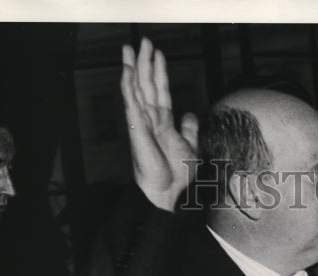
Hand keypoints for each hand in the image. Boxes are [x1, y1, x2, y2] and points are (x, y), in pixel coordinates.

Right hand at [121, 37, 198, 210]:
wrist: (170, 192)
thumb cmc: (178, 174)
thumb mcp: (190, 146)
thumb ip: (189, 129)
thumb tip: (190, 114)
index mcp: (163, 123)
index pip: (160, 91)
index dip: (160, 72)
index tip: (159, 54)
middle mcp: (150, 120)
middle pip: (147, 85)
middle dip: (145, 62)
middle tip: (143, 40)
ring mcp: (142, 123)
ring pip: (136, 89)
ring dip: (134, 67)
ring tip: (131, 47)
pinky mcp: (137, 129)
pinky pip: (131, 103)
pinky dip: (129, 86)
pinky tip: (127, 70)